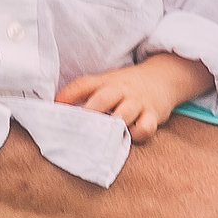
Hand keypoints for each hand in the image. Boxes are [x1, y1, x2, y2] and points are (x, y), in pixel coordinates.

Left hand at [56, 50, 213, 142]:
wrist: (162, 78)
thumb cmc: (125, 88)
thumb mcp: (105, 84)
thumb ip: (84, 95)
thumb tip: (55, 111)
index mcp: (105, 82)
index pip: (84, 84)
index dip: (68, 95)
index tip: (54, 108)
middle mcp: (120, 90)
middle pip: (103, 98)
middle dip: (89, 113)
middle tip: (76, 130)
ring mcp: (137, 102)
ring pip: (125, 112)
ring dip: (113, 125)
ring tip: (101, 139)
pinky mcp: (153, 115)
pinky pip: (146, 126)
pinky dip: (138, 133)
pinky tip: (129, 138)